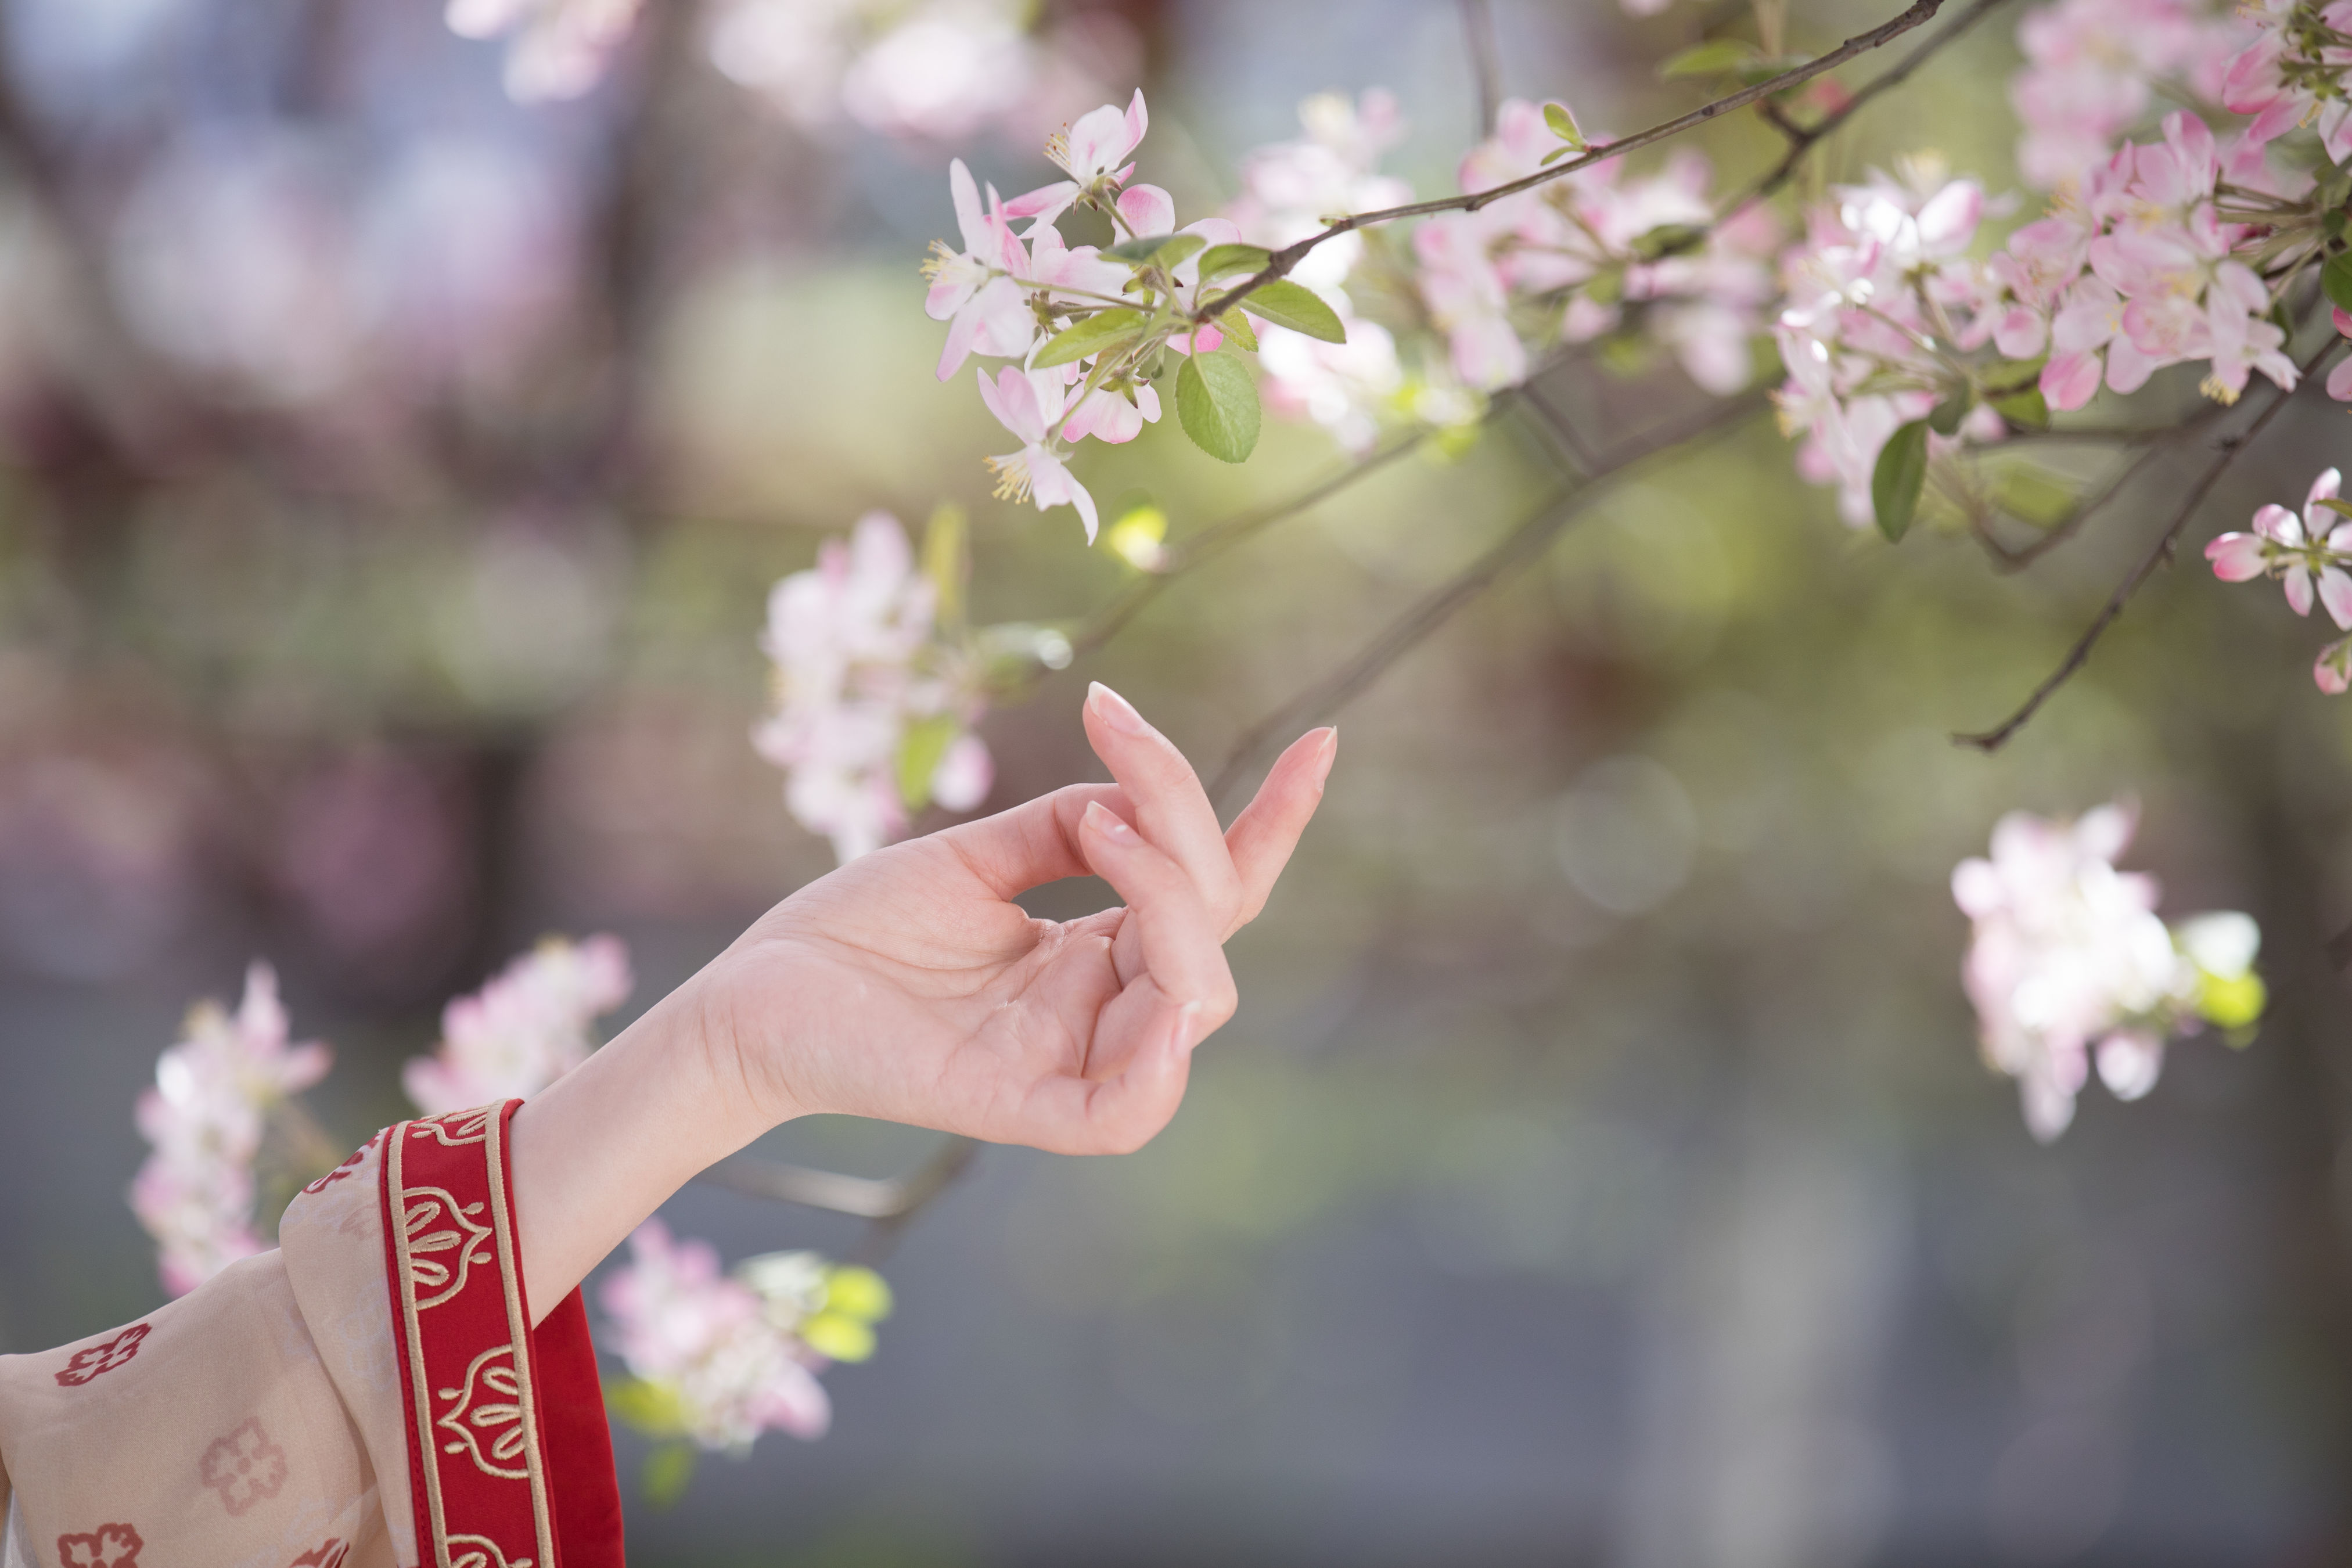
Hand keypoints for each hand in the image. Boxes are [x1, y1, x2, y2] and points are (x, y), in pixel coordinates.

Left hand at [712, 683, 1334, 1153]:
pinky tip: (1146, 975)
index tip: (1323, 739)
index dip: (1271, 825)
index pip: (1212, 894)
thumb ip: (1065, 830)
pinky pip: (1129, 1112)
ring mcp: (1066, 1062)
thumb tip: (1134, 797)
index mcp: (1094, 957)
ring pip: (1192, 999)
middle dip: (1186, 822)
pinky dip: (1159, 1059)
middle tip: (1115, 734)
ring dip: (1170, 898)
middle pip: (1212, 928)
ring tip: (1105, 823)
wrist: (747, 994)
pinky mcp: (1020, 1110)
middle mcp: (1098, 1010)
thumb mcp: (971, 859)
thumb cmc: (852, 933)